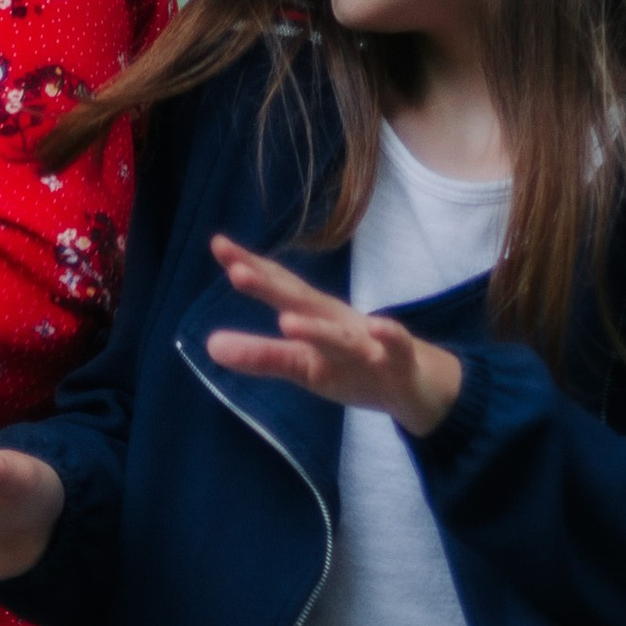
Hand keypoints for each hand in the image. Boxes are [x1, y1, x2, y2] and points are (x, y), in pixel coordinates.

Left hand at [205, 238, 463, 435]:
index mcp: (314, 317)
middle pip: (301, 302)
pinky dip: (388, 336)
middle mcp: (336, 322)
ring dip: (316, 327)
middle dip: (271, 288)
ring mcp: (367, 341)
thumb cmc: (352, 364)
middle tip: (236, 272)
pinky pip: (394, 347)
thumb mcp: (302, 364)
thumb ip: (260, 355)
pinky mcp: (396, 361)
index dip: (250, 268)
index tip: (218, 244)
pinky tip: (378, 327)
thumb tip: (210, 345)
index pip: (279, 288)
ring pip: (340, 335)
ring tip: (286, 321)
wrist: (415, 381)